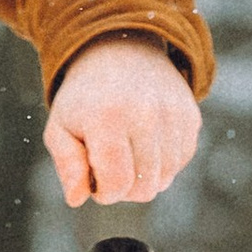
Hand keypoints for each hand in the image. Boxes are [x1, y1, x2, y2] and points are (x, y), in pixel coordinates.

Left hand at [44, 33, 202, 209]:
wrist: (121, 51)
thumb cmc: (85, 98)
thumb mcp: (60, 127)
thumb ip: (67, 165)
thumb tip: (77, 199)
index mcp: (107, 118)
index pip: (117, 184)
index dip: (104, 193)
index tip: (94, 178)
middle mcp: (146, 114)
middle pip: (144, 188)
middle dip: (123, 188)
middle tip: (109, 166)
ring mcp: (173, 114)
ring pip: (165, 178)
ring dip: (144, 176)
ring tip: (126, 153)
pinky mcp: (191, 116)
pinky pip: (180, 161)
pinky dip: (162, 162)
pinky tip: (145, 143)